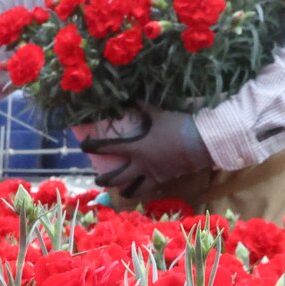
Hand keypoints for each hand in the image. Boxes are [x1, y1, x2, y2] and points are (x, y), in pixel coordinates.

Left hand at [78, 107, 209, 199]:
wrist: (200, 143)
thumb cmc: (178, 126)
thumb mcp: (158, 113)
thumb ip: (142, 106)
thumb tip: (130, 95)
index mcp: (136, 148)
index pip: (108, 148)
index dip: (93, 147)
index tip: (83, 146)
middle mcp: (140, 165)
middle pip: (115, 178)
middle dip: (103, 179)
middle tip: (97, 178)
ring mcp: (151, 175)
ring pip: (131, 190)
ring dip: (122, 190)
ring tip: (118, 190)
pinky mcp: (162, 180)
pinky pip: (147, 189)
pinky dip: (141, 190)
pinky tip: (139, 189)